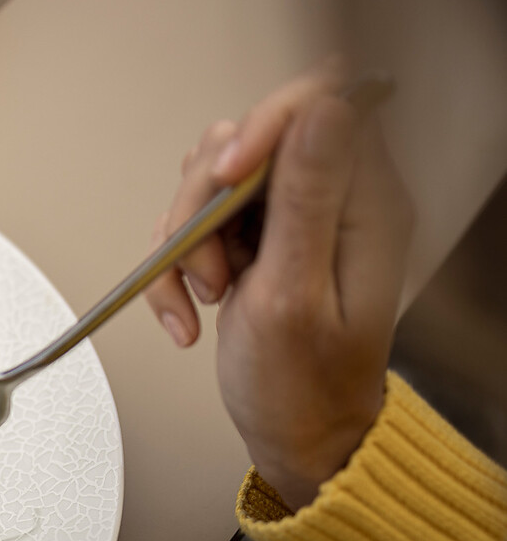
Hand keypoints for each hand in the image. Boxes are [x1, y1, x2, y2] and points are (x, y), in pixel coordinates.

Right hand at [144, 67, 412, 507]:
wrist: (296, 437)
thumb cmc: (303, 387)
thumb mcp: (294, 295)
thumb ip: (305, 197)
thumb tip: (324, 109)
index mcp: (364, 203)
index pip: (318, 103)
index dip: (260, 130)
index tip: (225, 180)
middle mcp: (330, 199)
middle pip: (247, 139)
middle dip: (206, 202)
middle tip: (211, 267)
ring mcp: (290, 218)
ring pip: (211, 179)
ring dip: (185, 237)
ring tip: (203, 292)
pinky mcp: (256, 239)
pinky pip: (196, 220)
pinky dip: (176, 263)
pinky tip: (188, 306)